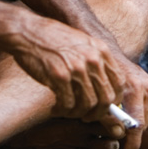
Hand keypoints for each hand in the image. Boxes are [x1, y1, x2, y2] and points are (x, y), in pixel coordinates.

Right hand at [8, 13, 125, 122]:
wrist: (28, 32)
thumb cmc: (53, 39)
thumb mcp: (82, 43)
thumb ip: (96, 62)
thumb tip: (105, 89)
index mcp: (101, 50)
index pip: (119, 82)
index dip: (114, 100)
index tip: (105, 107)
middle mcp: (93, 59)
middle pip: (106, 98)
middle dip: (97, 113)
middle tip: (87, 116)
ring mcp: (77, 68)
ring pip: (88, 104)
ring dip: (78, 113)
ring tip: (67, 112)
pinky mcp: (59, 76)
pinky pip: (68, 104)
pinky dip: (63, 111)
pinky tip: (56, 108)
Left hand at [109, 55, 147, 148]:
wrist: (112, 56)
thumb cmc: (103, 78)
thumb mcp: (102, 98)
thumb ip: (109, 118)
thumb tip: (119, 135)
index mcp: (133, 89)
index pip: (138, 124)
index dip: (132, 141)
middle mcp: (147, 87)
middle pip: (145, 124)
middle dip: (132, 132)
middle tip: (120, 131)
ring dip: (139, 123)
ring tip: (125, 117)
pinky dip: (144, 115)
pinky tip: (132, 108)